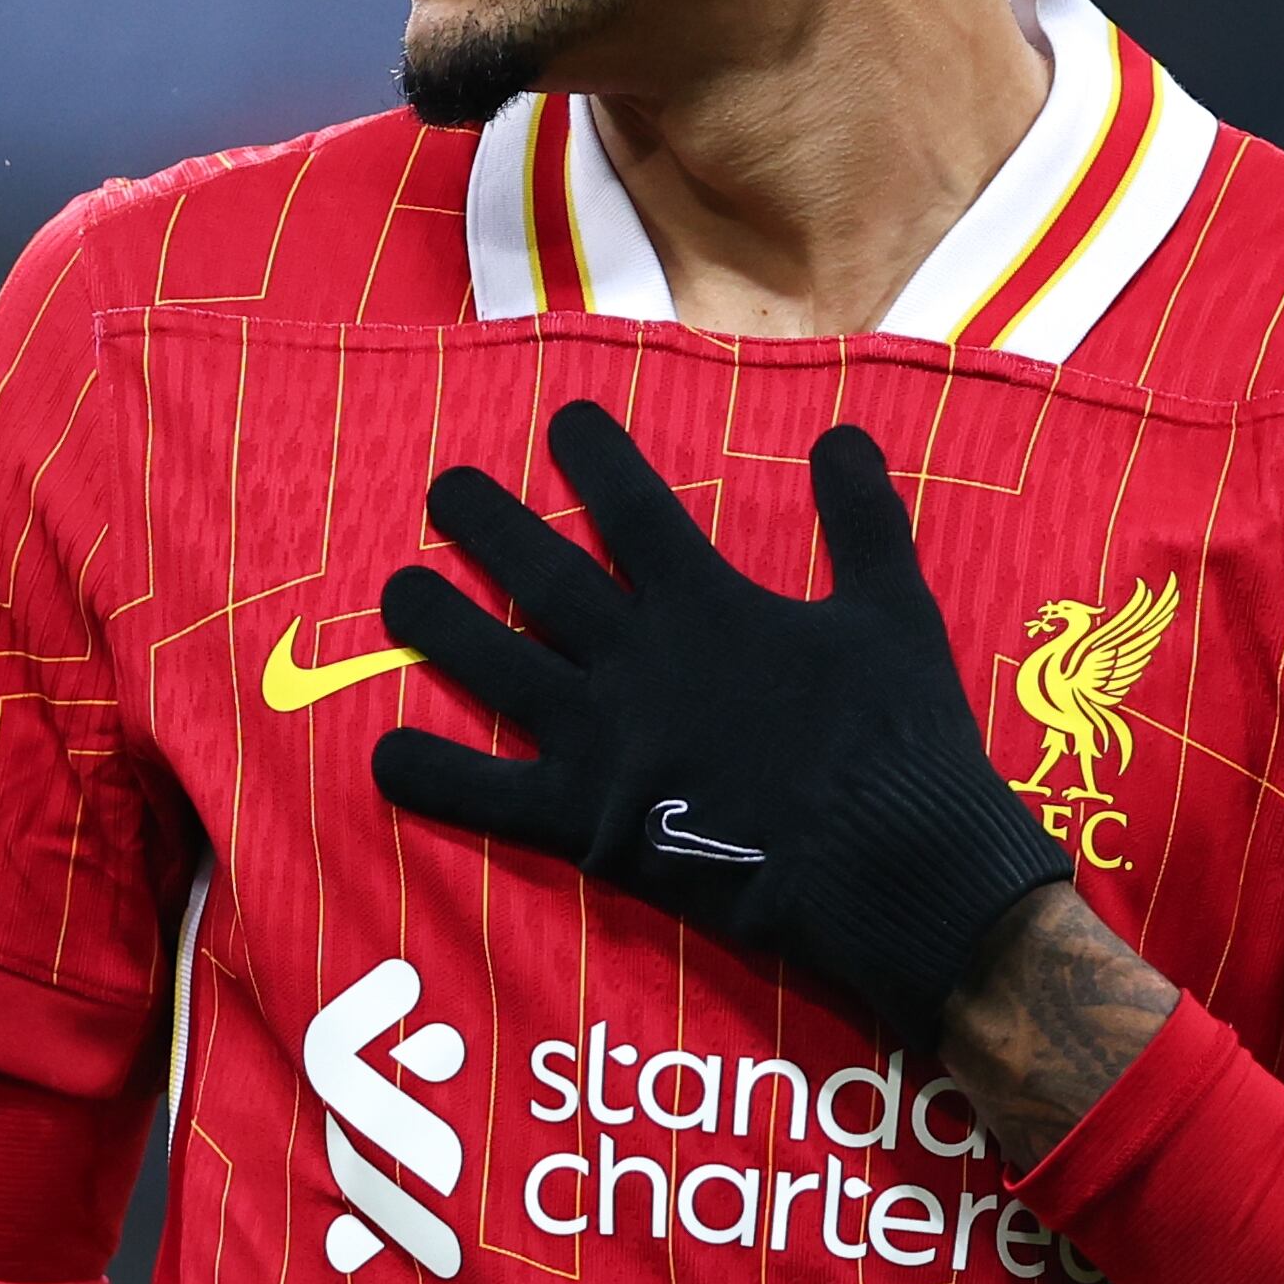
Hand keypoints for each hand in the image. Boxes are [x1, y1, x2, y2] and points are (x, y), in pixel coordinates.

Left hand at [371, 400, 1074, 1047]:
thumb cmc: (900, 737)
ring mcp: (605, 744)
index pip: (633, 508)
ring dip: (440, 626)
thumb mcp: (895, 610)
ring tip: (395, 592)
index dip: (596, 456)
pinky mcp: (591, 823)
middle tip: (444, 487)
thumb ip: (861, 521)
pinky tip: (383, 755)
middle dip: (487, 523)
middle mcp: (638, 663)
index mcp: (707, 605)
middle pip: (542, 576)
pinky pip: (492, 796)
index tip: (563, 419)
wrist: (893, 864)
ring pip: (497, 668)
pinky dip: (434, 777)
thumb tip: (843, 435)